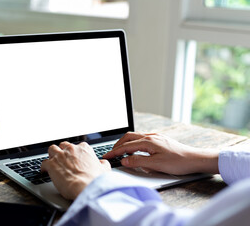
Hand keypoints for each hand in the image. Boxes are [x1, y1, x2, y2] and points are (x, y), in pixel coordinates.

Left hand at [41, 141, 110, 199]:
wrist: (85, 187)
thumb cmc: (95, 180)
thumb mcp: (104, 169)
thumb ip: (102, 164)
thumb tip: (102, 163)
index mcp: (84, 149)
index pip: (78, 146)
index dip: (75, 153)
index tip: (75, 158)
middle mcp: (71, 149)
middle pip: (63, 146)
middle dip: (62, 152)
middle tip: (63, 160)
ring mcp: (60, 156)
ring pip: (52, 149)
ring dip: (52, 155)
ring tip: (52, 162)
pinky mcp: (51, 164)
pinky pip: (44, 163)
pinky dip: (44, 167)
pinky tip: (44, 171)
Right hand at [103, 132, 218, 174]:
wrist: (195, 159)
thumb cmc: (178, 162)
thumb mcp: (156, 165)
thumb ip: (138, 162)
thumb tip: (124, 160)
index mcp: (148, 141)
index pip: (126, 146)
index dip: (115, 151)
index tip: (106, 156)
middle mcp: (151, 136)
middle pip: (128, 137)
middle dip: (118, 144)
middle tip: (111, 152)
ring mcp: (156, 137)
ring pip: (135, 137)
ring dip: (126, 143)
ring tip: (121, 152)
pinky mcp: (160, 140)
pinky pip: (142, 138)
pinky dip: (134, 143)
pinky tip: (136, 150)